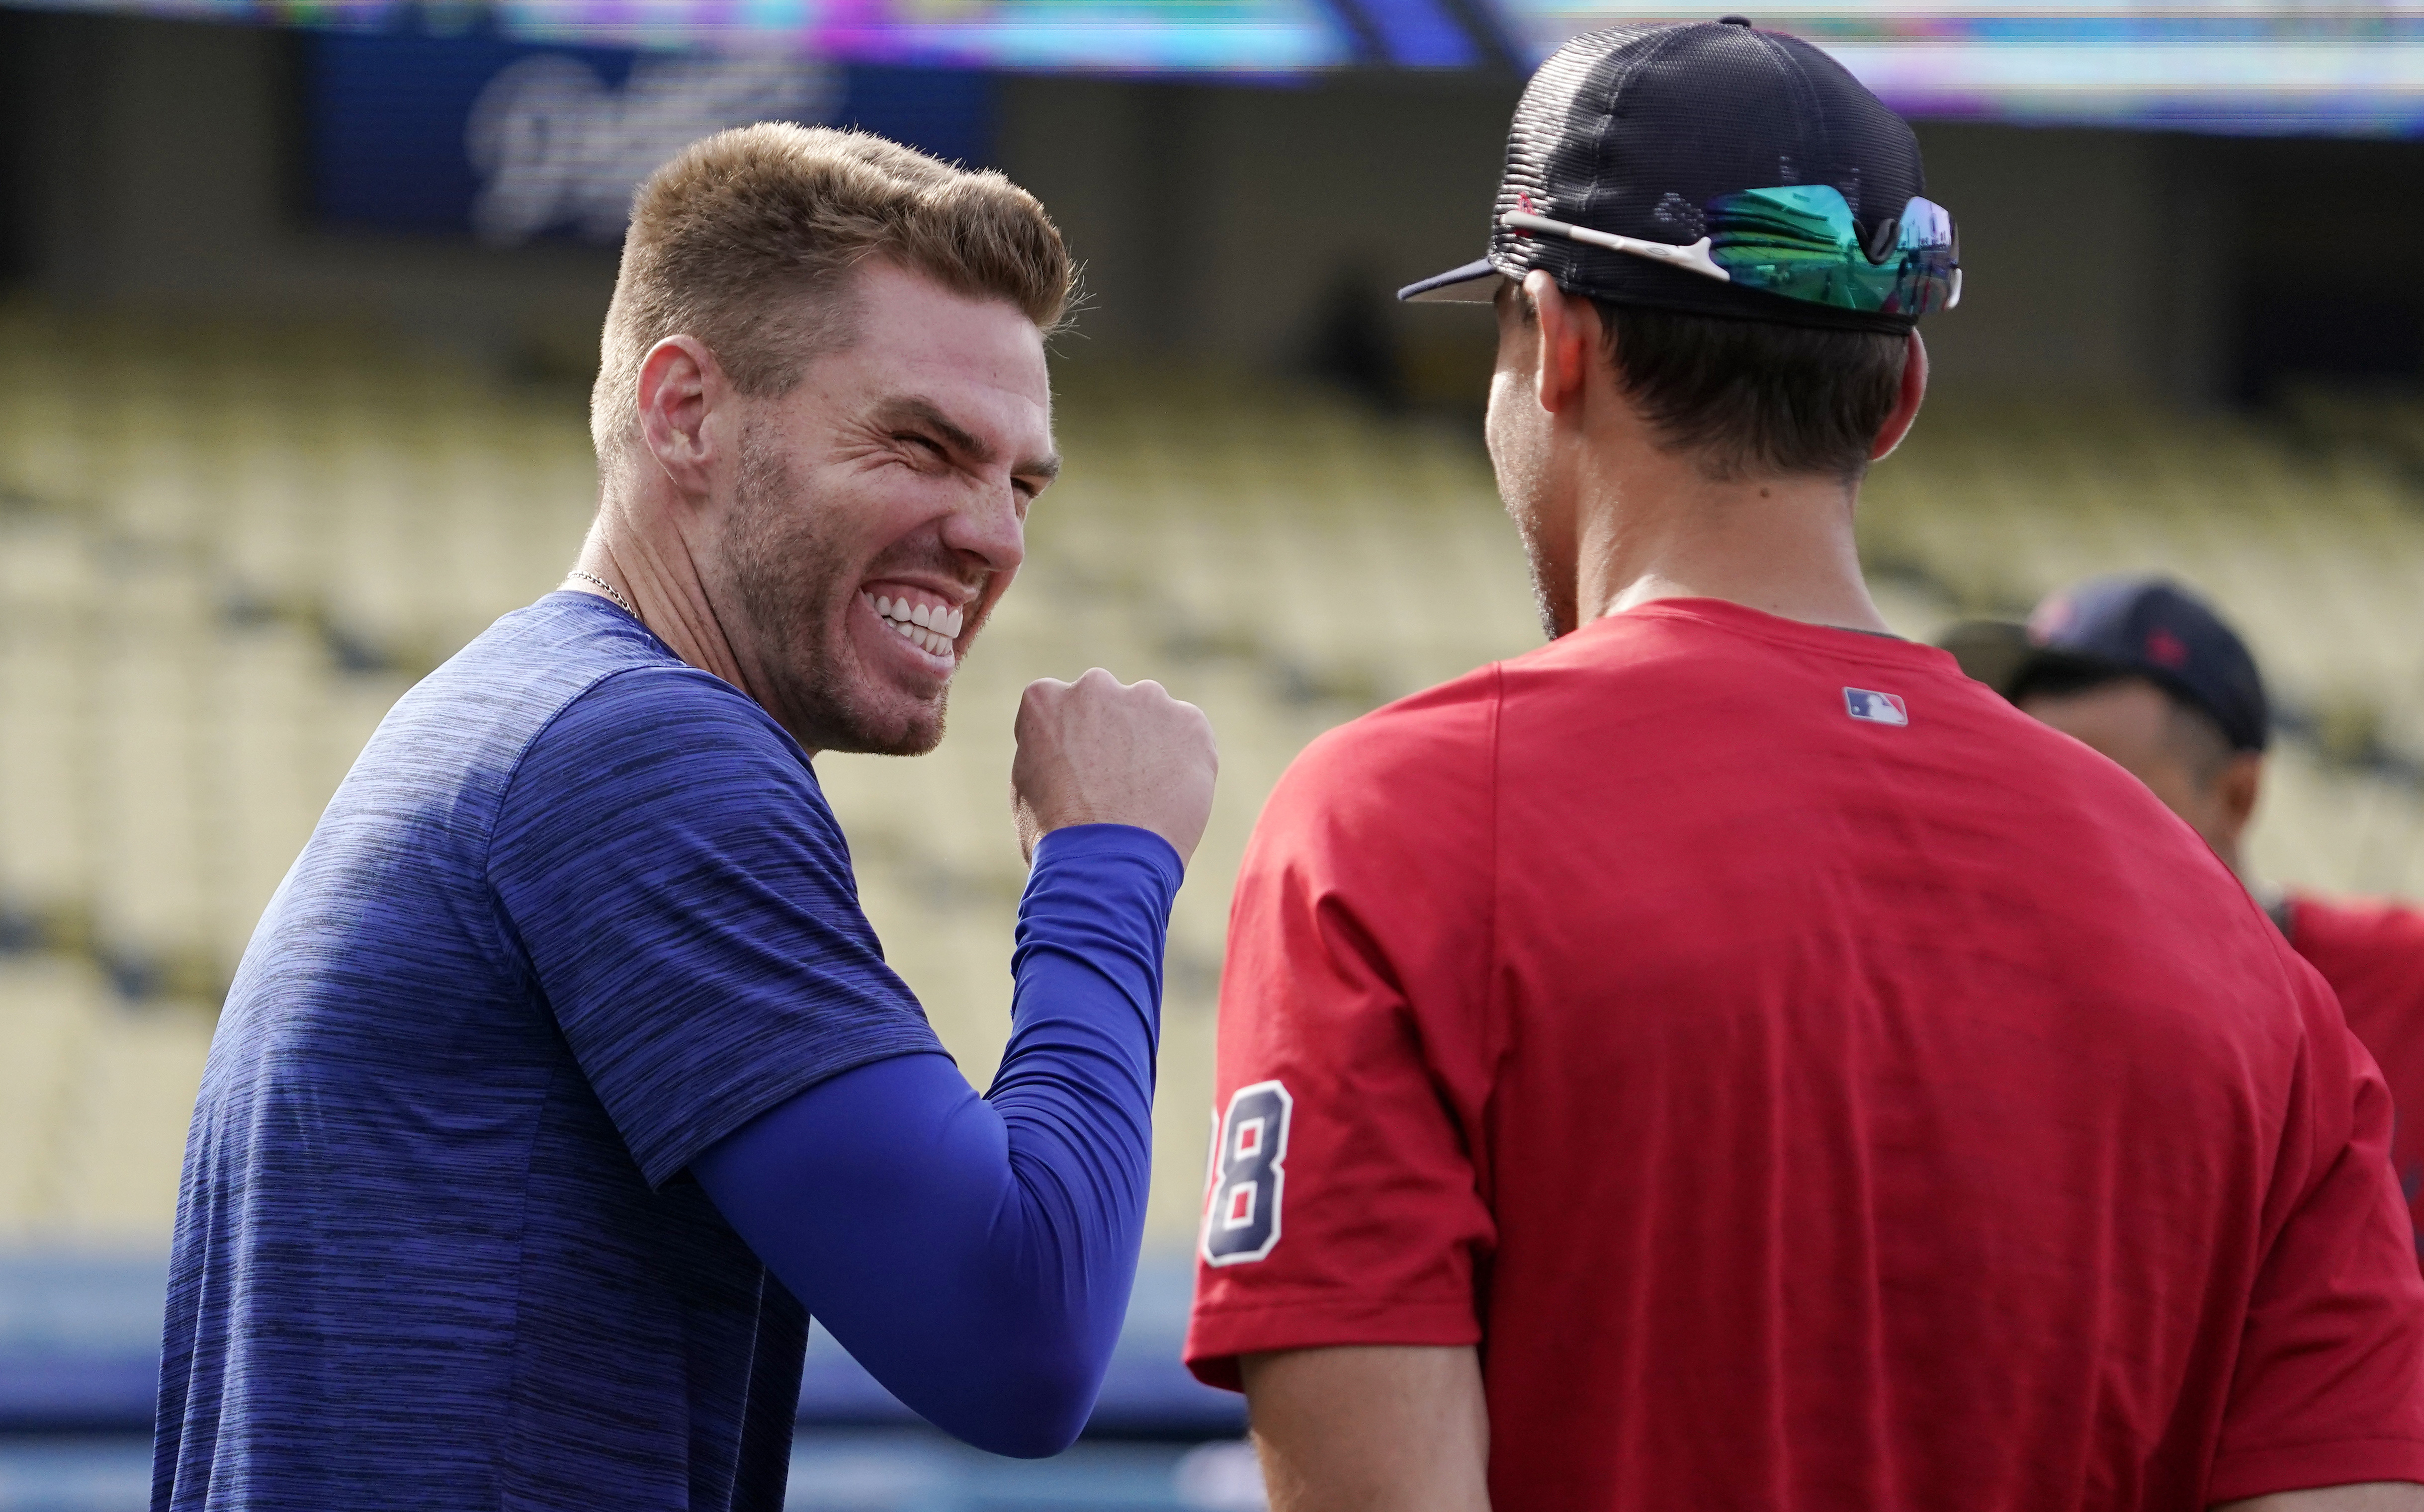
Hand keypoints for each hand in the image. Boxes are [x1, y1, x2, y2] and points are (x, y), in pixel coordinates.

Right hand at [1011, 669, 1217, 866]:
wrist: (1106, 864)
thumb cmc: (1056, 838)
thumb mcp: (1027, 786)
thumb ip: (1047, 751)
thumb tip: (1064, 750)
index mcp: (1045, 698)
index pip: (1060, 708)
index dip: (1070, 744)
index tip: (1076, 773)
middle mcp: (1094, 685)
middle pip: (1108, 705)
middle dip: (1113, 735)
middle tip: (1116, 785)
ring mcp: (1145, 699)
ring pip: (1151, 717)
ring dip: (1150, 745)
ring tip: (1146, 797)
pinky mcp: (1189, 721)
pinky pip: (1189, 736)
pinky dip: (1186, 761)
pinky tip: (1172, 798)